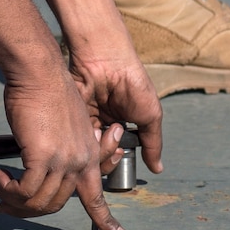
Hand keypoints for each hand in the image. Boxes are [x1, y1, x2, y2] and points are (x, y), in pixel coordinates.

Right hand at [0, 67, 128, 229]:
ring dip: (12, 199)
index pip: (100, 197)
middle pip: (56, 205)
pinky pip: (25, 191)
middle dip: (26, 211)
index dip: (109, 222)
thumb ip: (60, 150)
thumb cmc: (46, 93)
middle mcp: (80, 161)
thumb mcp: (63, 126)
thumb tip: (39, 169)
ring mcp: (64, 160)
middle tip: (3, 204)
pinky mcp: (43, 157)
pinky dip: (9, 190)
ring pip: (38, 202)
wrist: (40, 72)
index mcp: (89, 154)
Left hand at [70, 48, 163, 179]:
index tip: (123, 150)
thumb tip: (158, 168)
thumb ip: (153, 144)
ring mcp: (86, 123)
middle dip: (108, 157)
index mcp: (119, 126)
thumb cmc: (133, 83)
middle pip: (99, 157)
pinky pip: (77, 139)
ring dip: (99, 148)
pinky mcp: (72, 118)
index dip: (119, 158)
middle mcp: (102, 126)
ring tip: (109, 132)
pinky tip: (96, 129)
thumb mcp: (150, 115)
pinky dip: (87, 139)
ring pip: (87, 151)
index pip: (116, 154)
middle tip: (117, 145)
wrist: (109, 61)